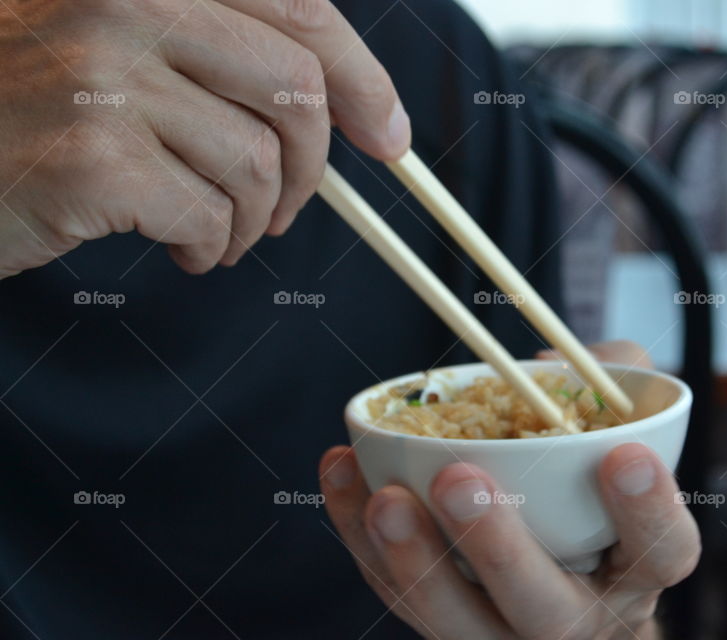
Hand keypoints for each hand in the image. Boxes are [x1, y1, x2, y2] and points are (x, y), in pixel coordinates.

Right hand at [0, 0, 409, 276]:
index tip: (388, 136)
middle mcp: (128, 0)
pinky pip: (208, 217)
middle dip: (314, 167)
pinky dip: (213, 248)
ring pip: (257, 164)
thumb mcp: (122, 45)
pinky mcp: (91, 155)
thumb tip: (342, 110)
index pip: (299, 8)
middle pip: (296, 89)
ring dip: (255, 219)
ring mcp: (106, 74)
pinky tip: (187, 249)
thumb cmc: (29, 104)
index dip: (363, 78)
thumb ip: (216, 52)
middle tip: (290, 208)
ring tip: (223, 233)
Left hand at [320, 341, 700, 638]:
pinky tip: (341, 474)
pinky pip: (396, 596)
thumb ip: (617, 391)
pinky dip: (362, 541)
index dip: (648, 511)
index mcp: (637, 570)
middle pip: (541, 604)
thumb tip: (541, 368)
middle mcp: (577, 618)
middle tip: (459, 479)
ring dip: (414, 559)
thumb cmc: (600, 502)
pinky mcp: (444, 628)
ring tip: (384, 498)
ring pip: (454, 619)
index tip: (624, 455)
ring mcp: (504, 634)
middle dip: (498, 545)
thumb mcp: (633, 445)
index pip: (661, 553)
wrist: (575, 596)